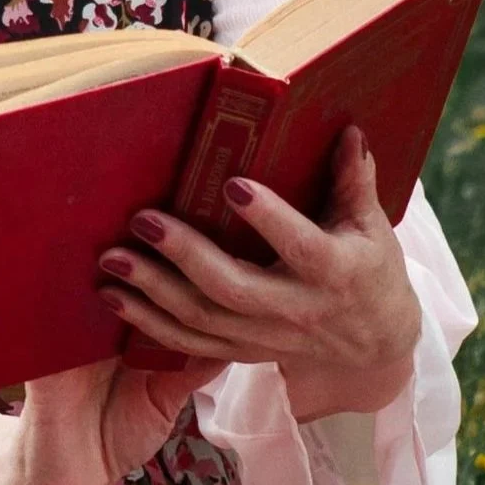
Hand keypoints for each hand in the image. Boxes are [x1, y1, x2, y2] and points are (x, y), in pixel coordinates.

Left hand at [93, 126, 421, 421]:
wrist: (372, 344)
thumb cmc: (370, 270)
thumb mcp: (373, 227)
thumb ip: (355, 180)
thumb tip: (348, 131)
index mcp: (334, 272)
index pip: (301, 246)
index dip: (269, 219)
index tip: (232, 184)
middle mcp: (296, 309)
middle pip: (234, 288)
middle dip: (185, 254)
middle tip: (143, 219)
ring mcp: (265, 337)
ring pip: (202, 319)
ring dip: (152, 290)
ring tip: (112, 259)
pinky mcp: (242, 353)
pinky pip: (189, 345)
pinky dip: (148, 324)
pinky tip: (115, 298)